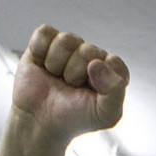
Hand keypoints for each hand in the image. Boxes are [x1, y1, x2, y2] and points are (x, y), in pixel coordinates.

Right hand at [11, 24, 130, 145]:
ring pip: (66, 40)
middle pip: (88, 50)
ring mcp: (68, 49)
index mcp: (110, 73)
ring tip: (56, 78)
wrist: (39, 122)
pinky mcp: (45, 43)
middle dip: (75, 73)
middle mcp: (91, 57)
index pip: (113, 62)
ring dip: (57, 64)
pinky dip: (40, 51)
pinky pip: (45, 33)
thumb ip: (115, 91)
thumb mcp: (106, 115)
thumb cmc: (73, 118)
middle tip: (69, 87)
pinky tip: (42, 65)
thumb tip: (96, 63)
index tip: (91, 93)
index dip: (101, 78)